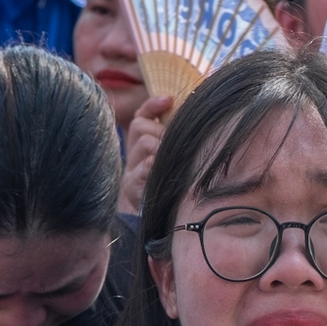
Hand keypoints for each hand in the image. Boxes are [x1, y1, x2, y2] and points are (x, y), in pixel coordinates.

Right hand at [119, 95, 171, 214]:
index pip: (141, 116)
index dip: (152, 105)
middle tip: (174, 145)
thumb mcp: (176, 163)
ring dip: (160, 149)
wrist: (159, 225)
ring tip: (169, 162)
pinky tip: (161, 174)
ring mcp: (130, 172)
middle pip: (141, 127)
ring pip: (144, 144)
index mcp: (142, 147)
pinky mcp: (131, 189)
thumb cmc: (172, 190)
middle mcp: (133, 156)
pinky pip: (143, 170)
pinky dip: (154, 169)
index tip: (168, 100)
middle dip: (160, 132)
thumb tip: (196, 116)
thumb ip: (179, 143)